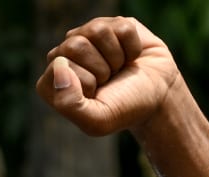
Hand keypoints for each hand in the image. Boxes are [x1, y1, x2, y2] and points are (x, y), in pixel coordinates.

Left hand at [36, 16, 180, 136]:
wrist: (157, 96)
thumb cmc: (124, 109)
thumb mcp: (97, 121)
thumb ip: (69, 103)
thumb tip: (58, 65)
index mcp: (52, 82)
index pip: (59, 66)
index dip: (86, 82)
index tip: (96, 94)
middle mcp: (64, 55)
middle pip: (76, 45)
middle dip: (101, 68)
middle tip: (109, 80)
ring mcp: (87, 36)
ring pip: (97, 31)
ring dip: (116, 57)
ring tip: (118, 69)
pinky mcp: (112, 24)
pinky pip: (121, 28)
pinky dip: (132, 47)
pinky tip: (130, 58)